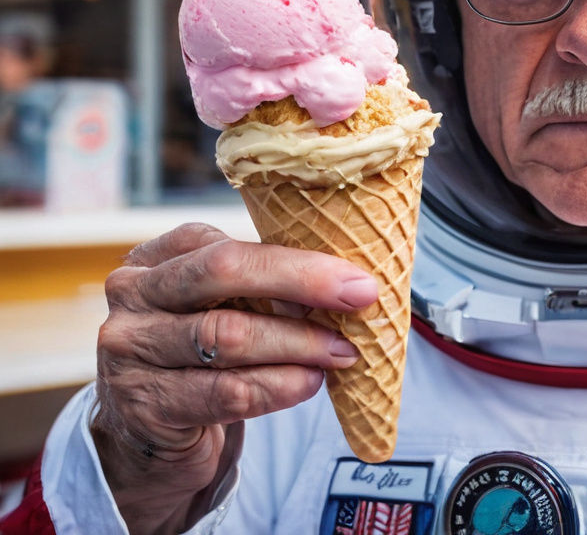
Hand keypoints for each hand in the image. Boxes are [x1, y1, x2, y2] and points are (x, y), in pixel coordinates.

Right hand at [91, 222, 377, 534]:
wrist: (147, 437)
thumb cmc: (200, 357)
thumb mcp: (222, 308)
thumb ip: (265, 289)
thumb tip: (346, 280)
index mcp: (159, 257)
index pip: (230, 245)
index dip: (297, 260)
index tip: (354, 277)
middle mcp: (135, 294)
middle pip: (223, 273)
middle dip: (302, 282)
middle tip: (360, 298)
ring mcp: (129, 351)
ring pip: (227, 336)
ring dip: (298, 342)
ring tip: (342, 351)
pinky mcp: (142, 406)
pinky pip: (223, 391)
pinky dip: (277, 386)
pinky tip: (309, 382)